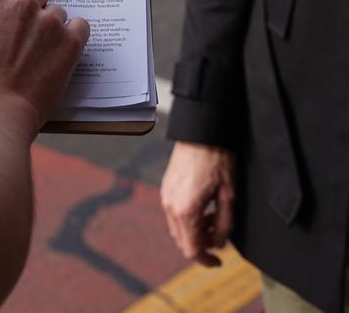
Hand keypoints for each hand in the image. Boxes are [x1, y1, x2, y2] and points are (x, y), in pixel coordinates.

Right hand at [0, 0, 89, 137]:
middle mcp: (25, 3)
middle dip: (36, 8)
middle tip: (29, 31)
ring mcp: (50, 22)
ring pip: (58, 12)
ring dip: (52, 25)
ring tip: (41, 50)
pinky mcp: (70, 42)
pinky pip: (80, 27)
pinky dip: (74, 35)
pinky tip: (63, 49)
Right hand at [160, 142, 235, 266]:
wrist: (201, 132)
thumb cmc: (217, 160)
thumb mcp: (229, 196)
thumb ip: (224, 225)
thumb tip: (218, 244)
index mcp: (186, 211)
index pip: (192, 250)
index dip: (206, 261)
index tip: (218, 261)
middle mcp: (171, 206)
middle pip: (182, 241)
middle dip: (201, 244)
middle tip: (219, 234)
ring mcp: (166, 195)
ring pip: (177, 228)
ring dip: (194, 231)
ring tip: (212, 217)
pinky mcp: (166, 186)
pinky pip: (174, 213)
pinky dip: (187, 218)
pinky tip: (202, 206)